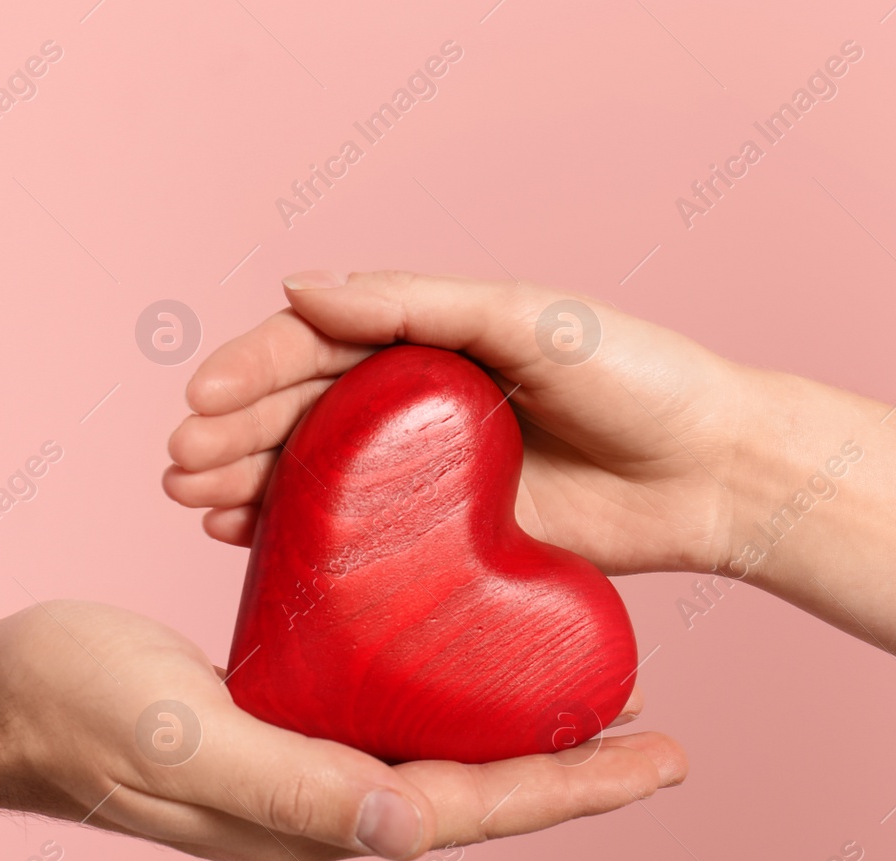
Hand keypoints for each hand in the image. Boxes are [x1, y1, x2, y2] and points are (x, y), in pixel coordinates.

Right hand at [0, 601, 685, 860]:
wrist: (3, 697)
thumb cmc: (76, 709)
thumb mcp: (179, 735)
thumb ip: (291, 786)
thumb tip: (413, 829)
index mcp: (312, 818)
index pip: (470, 810)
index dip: (570, 788)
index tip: (661, 758)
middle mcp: (323, 804)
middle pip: (475, 791)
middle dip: (569, 768)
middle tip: (659, 730)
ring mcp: (304, 767)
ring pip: (438, 755)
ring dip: (518, 731)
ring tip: (592, 688)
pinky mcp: (283, 722)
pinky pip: (389, 715)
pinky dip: (448, 691)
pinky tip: (475, 653)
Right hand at [164, 270, 750, 576]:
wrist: (714, 475)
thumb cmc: (638, 378)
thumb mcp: (529, 319)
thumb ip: (417, 304)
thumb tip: (300, 285)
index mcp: (430, 340)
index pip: (318, 343)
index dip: (253, 367)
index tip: (201, 398)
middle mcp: (418, 402)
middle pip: (300, 410)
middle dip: (233, 431)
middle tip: (181, 465)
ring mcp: (428, 471)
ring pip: (314, 472)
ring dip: (247, 482)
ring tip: (196, 503)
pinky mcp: (447, 537)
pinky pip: (356, 535)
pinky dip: (296, 534)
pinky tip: (246, 541)